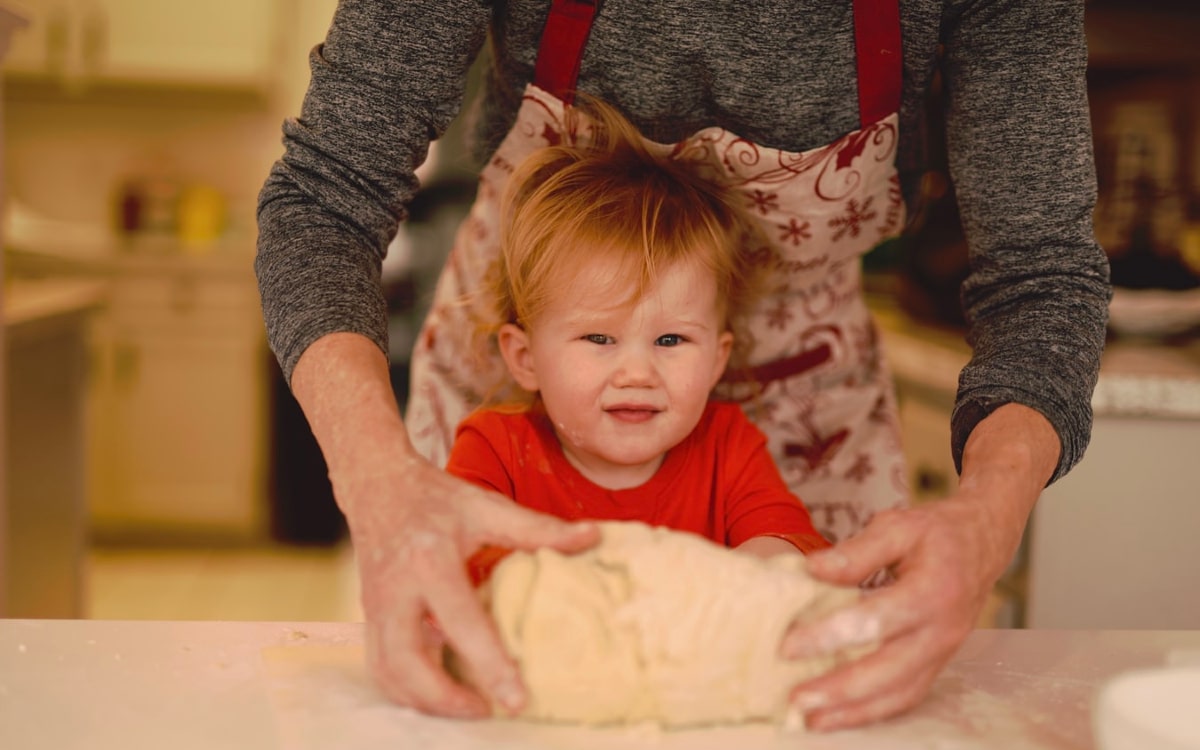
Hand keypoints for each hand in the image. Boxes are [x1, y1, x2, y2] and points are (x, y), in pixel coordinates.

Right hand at [342, 454, 599, 718]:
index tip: (516, 697)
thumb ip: (540, 528)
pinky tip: (438, 692)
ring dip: (424, 701)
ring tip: (468, 708)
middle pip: (407, 663)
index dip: (489, 663)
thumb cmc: (436, 497)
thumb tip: (593, 537)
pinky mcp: (368, 617)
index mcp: (429, 561)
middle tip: (488, 710)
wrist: (378, 485)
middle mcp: (395, 590)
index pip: (460, 622)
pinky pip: (379, 666)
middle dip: (444, 700)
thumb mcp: (487, 506)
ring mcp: (375, 607)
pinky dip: (405, 690)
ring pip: (387, 673)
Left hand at [778, 404, 1056, 730]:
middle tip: (796, 697)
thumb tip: (811, 570)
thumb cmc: (936, 533)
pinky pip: (907, 696)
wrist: (982, 544)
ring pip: (900, 693)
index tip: (789, 645)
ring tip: (811, 719)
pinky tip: (840, 715)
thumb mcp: (898, 526)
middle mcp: (942, 630)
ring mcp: (944, 653)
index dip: (831, 635)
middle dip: (840, 688)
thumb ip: (856, 551)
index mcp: (934, 591)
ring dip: (854, 711)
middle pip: (889, 670)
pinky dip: (873, 711)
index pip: (876, 621)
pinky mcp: (938, 664)